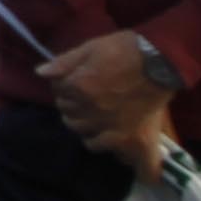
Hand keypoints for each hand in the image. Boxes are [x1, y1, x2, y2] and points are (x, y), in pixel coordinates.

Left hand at [44, 29, 182, 174]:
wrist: (160, 59)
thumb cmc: (125, 49)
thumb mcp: (90, 48)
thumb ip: (64, 63)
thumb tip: (41, 73)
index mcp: (79, 88)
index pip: (58, 92)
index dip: (64, 86)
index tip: (73, 82)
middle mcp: (92, 111)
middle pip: (69, 115)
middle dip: (73, 107)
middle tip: (85, 101)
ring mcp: (113, 127)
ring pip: (86, 136)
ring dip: (87, 128)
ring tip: (95, 121)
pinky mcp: (133, 136)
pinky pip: (114, 152)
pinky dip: (113, 151)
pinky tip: (114, 147)